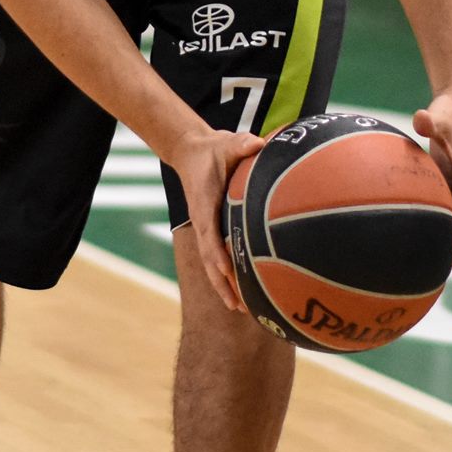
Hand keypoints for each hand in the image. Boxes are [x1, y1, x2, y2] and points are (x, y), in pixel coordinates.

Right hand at [165, 127, 265, 311]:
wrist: (192, 152)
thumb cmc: (213, 148)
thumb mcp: (227, 142)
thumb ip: (241, 144)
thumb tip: (258, 142)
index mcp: (205, 204)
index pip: (209, 233)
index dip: (217, 252)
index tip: (226, 269)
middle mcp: (203, 221)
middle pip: (210, 259)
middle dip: (222, 283)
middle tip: (238, 306)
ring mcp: (206, 228)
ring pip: (213, 263)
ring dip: (224, 286)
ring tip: (241, 309)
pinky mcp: (212, 229)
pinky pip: (219, 256)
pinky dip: (228, 275)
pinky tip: (243, 290)